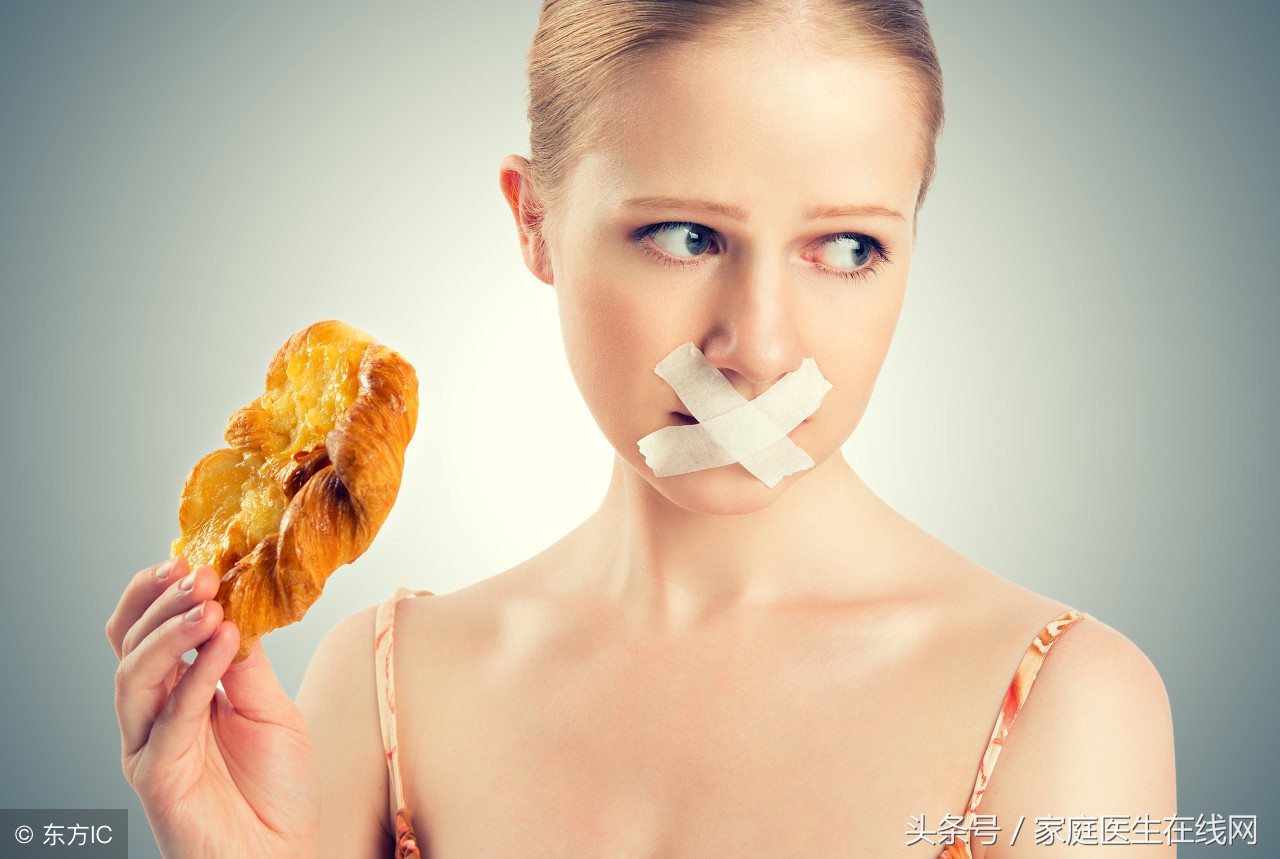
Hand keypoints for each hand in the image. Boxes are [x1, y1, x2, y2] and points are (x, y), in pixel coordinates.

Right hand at [107, 558, 320, 857]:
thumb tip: (238, 606)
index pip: (148, 632)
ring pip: (134, 676)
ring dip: (171, 633)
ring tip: (210, 603)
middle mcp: (153, 717)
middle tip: (198, 572)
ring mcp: (150, 747)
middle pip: (129, 646)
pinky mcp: (159, 777)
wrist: (282, 857)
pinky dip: (196, 675)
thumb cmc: (277, 791)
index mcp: (176, 695)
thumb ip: (247, 665)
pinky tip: (224, 641)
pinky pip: (169, 718)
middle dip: (160, 603)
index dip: (160, 594)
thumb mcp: (271, 710)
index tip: (192, 559)